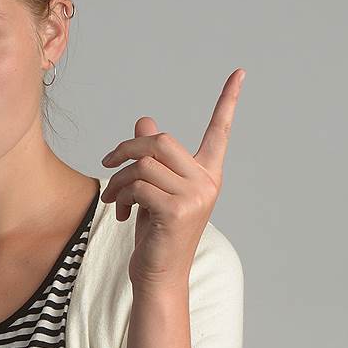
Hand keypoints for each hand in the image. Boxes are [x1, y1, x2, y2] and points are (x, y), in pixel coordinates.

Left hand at [100, 68, 244, 290]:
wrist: (158, 274)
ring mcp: (196, 196)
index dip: (228, 101)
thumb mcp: (152, 188)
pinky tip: (121, 213)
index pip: (220, 131)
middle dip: (127, 149)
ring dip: (118, 180)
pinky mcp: (178, 210)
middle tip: (108, 163)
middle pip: (160, 141)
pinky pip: (138, 185)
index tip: (240, 73)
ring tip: (114, 200)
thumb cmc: (156, 231)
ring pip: (143, 164)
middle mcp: (207, 181)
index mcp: (207, 173)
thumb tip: (144, 121)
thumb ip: (151, 156)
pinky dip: (120, 196)